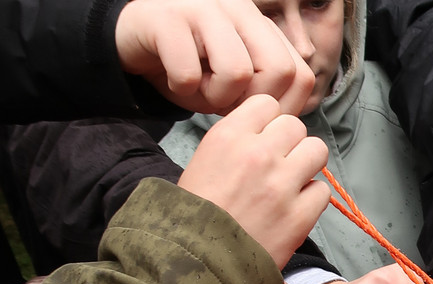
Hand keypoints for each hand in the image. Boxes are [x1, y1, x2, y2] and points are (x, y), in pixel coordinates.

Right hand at [114, 0, 313, 113]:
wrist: (132, 42)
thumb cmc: (189, 67)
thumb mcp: (235, 84)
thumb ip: (265, 92)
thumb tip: (288, 123)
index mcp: (261, 27)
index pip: (300, 74)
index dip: (283, 108)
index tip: (256, 119)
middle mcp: (239, 10)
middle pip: (279, 70)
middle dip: (255, 105)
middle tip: (228, 107)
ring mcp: (204, 8)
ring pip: (237, 71)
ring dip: (217, 97)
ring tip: (200, 91)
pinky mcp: (167, 18)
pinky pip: (189, 72)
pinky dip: (181, 89)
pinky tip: (174, 81)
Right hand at [177, 94, 328, 268]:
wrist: (196, 263)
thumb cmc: (194, 215)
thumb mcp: (203, 162)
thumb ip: (236, 143)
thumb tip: (267, 134)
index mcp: (228, 135)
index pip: (267, 104)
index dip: (269, 122)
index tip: (264, 139)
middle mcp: (258, 153)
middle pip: (296, 126)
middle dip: (290, 143)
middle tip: (279, 165)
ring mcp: (282, 184)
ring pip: (316, 151)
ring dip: (307, 165)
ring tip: (292, 184)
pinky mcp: (300, 215)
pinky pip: (322, 191)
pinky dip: (312, 199)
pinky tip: (294, 210)